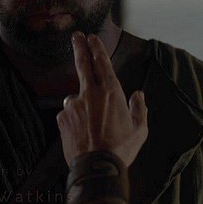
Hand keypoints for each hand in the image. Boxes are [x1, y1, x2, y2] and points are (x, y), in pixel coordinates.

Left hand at [57, 32, 148, 167]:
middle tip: (76, 36)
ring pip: (77, 98)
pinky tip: (84, 133)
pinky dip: (75, 119)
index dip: (97, 48)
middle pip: (83, 65)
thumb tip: (138, 95)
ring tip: (92, 126)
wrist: (97, 167)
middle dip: (80, 48)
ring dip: (83, 105)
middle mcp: (90, 93)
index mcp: (111, 91)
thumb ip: (139, 108)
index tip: (91, 37)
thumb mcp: (139, 129)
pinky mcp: (63, 118)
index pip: (102, 63)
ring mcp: (73, 104)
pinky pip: (70, 114)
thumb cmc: (122, 147)